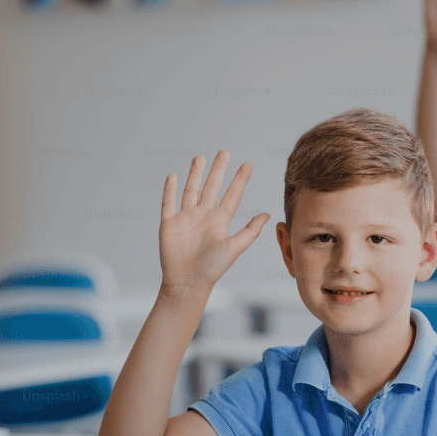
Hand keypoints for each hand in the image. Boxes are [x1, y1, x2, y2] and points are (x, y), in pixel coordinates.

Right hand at [159, 150, 269, 292]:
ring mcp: (186, 218)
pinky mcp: (169, 224)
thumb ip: (250, 231)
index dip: (240, 180)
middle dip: (218, 170)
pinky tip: (172, 176)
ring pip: (191, 190)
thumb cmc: (213, 268)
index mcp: (220, 221)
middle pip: (212, 187)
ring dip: (195, 174)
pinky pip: (169, 203)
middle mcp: (204, 216)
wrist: (188, 283)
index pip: (232, 195)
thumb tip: (267, 214)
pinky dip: (169, 190)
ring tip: (200, 158)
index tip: (247, 165)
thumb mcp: (235, 247)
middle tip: (224, 152)